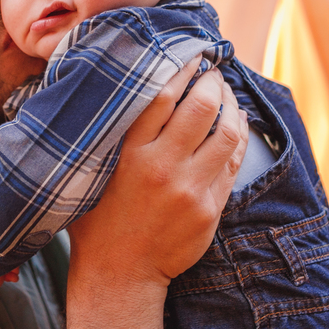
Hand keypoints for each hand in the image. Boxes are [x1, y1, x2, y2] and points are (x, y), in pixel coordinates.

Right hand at [67, 58, 247, 290]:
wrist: (119, 274)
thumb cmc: (97, 218)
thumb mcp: (90, 172)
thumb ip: (107, 134)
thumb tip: (115, 89)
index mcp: (129, 154)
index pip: (161, 94)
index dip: (181, 68)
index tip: (189, 55)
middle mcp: (162, 168)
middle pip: (201, 106)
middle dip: (213, 81)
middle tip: (213, 71)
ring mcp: (191, 190)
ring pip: (227, 132)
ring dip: (232, 105)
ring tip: (227, 94)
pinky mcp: (210, 209)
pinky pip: (233, 162)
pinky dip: (238, 136)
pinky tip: (235, 123)